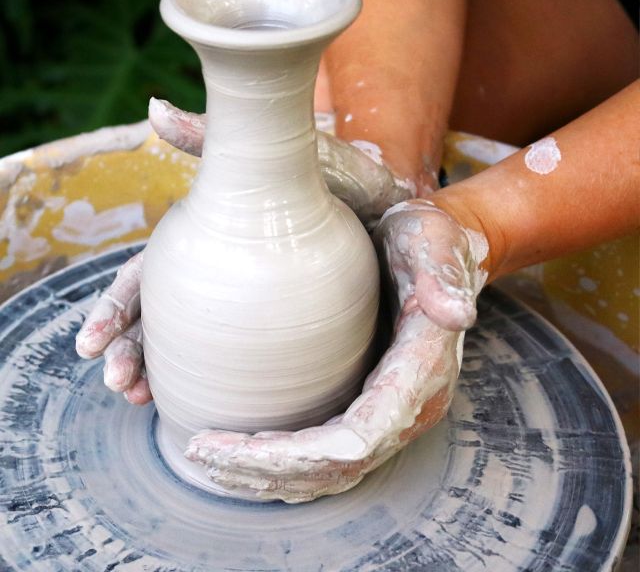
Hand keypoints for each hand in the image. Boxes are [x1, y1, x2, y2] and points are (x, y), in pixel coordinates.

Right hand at [75, 98, 414, 400]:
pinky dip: (215, 381)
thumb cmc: (340, 177)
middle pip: (160, 319)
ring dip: (159, 373)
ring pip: (192, 344)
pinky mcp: (289, 325)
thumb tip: (153, 110)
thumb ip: (217, 137)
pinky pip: (244, 359)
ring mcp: (253, 301)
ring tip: (142, 399)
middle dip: (131, 352)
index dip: (119, 309)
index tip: (92, 345)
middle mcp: (225, 271)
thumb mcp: (281, 155)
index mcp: (214, 237)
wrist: (401, 207)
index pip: (148, 277)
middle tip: (123, 385)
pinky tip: (198, 405)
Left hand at [185, 201, 487, 501]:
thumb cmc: (428, 239)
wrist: (435, 250)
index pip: (354, 442)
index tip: (223, 446)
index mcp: (420, 374)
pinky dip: (282, 464)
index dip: (289, 456)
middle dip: (264, 472)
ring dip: (267, 476)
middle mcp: (408, 407)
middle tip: (200, 455)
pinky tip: (244, 452)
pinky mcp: (370, 405)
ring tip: (209, 460)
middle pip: (333, 468)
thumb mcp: (434, 240)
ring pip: (328, 472)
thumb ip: (442, 274)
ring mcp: (390, 412)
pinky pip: (326, 455)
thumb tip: (457, 313)